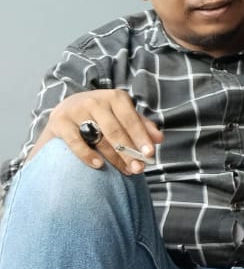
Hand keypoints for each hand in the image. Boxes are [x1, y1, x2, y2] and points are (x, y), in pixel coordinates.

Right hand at [31, 89, 162, 175]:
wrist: (65, 108)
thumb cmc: (101, 115)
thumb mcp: (121, 115)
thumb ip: (140, 125)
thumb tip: (159, 139)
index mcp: (115, 97)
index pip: (131, 119)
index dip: (141, 137)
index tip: (150, 153)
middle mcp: (95, 101)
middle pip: (116, 130)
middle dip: (130, 151)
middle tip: (139, 168)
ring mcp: (76, 110)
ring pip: (99, 137)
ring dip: (114, 157)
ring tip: (126, 170)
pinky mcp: (59, 122)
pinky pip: (75, 141)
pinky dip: (87, 154)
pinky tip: (99, 165)